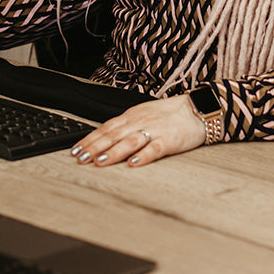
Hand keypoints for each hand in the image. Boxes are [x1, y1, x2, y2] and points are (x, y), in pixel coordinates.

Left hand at [69, 96, 206, 167]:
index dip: (90, 139)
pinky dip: (143, 156)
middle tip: (81, 158)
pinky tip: (133, 164)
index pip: (106, 128)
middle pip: (113, 135)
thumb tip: (104, 138)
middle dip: (95, 147)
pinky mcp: (169, 140)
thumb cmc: (169, 114)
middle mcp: (140, 122)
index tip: (75, 150)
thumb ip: (125, 126)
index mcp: (132, 116)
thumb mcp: (143, 114)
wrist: (197, 110)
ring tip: (100, 161)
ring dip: (114, 152)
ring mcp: (154, 130)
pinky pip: (154, 148)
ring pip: (130, 141)